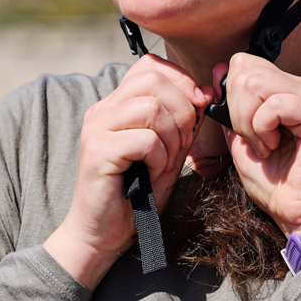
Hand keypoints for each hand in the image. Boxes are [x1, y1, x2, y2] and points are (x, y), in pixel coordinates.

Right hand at [46, 54, 210, 288]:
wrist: (103, 233)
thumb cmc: (137, 194)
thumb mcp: (167, 151)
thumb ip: (181, 122)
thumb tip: (204, 93)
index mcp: (117, 104)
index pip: (150, 66)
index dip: (181, 80)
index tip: (198, 106)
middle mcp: (103, 109)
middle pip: (153, 80)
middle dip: (182, 109)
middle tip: (183, 143)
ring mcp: (97, 128)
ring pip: (151, 108)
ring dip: (172, 138)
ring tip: (164, 163)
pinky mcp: (98, 150)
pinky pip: (146, 140)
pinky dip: (160, 159)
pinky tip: (151, 175)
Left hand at [214, 53, 300, 236]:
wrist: (299, 212)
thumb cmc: (273, 180)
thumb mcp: (240, 137)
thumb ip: (230, 106)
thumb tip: (218, 70)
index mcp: (286, 87)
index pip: (244, 63)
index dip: (230, 94)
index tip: (240, 129)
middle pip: (246, 68)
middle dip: (236, 109)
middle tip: (254, 141)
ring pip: (256, 83)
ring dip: (249, 121)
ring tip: (264, 145)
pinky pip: (275, 104)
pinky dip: (263, 128)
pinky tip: (274, 146)